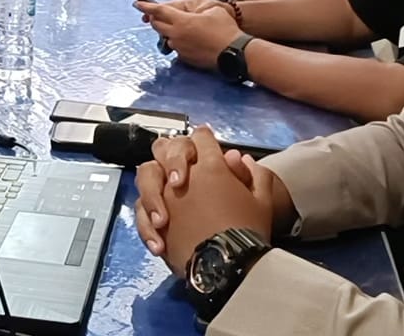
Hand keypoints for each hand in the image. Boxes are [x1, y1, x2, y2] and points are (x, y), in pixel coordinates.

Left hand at [135, 1, 241, 69]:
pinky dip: (178, 40)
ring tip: (182, 25)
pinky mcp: (184, 58)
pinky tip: (190, 38)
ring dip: (168, 30)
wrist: (234, 52)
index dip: (147, 6)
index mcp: (182, 22)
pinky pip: (175, 47)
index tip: (136, 3)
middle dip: (155, 18)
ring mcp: (180, 49)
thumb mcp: (212, 8)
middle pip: (157, 25)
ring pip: (166, 37)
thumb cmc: (226, 28)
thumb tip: (183, 11)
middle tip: (159, 13)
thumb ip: (194, 7)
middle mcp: (176, 36)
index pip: (159, 11)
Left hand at [135, 126, 275, 274]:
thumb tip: (240, 159)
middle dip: (172, 152)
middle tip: (182, 167)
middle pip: (167, 147)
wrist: (227, 266)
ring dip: (156, 179)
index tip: (206, 145)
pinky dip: (147, 215)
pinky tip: (161, 227)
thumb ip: (255, 175)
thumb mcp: (263, 201)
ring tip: (169, 195)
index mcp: (211, 166)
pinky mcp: (155, 221)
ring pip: (146, 173)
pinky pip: (140, 209)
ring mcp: (165, 197)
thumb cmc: (248, 232)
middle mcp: (184, 177)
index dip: (204, 138)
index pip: (202, 137)